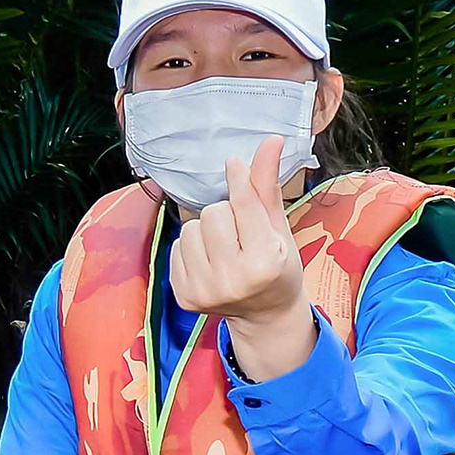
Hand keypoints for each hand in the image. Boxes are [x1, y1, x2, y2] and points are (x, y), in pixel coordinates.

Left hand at [173, 137, 314, 378]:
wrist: (265, 314)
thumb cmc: (277, 264)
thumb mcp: (278, 227)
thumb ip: (267, 186)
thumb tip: (271, 140)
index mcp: (264, 262)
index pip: (242, 205)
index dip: (239, 179)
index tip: (234, 164)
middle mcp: (232, 280)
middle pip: (212, 213)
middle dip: (226, 215)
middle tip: (240, 234)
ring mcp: (204, 292)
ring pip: (190, 229)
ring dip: (206, 232)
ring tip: (225, 249)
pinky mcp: (184, 297)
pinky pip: (176, 248)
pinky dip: (192, 249)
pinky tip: (211, 263)